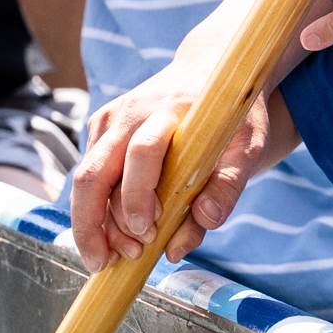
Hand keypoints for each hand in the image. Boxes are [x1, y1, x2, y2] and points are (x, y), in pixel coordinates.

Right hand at [69, 72, 269, 268]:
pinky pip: (88, 175)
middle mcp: (131, 113)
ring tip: (121, 254)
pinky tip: (116, 232)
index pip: (144, 152)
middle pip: (92, 173)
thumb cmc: (230, 115)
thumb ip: (230, 184)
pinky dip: (96, 210)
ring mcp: (110, 119)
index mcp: (171, 110)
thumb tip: (206, 222)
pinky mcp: (100, 127)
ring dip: (94, 224)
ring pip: (85, 180)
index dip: (140, 196)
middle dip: (93, 225)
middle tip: (108, 263)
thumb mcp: (247, 145)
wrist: (210, 70)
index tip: (147, 232)